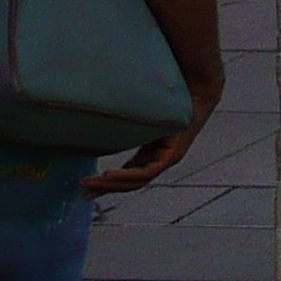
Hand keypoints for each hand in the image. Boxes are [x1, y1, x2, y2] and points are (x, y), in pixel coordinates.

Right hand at [86, 78, 219, 194]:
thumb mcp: (143, 115)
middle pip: (130, 182)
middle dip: (104, 188)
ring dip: (111, 184)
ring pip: (136, 181)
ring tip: (89, 185)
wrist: (198, 90)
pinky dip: (127, 175)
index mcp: (152, 153)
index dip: (107, 183)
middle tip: (81, 190)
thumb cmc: (172, 98)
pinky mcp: (174, 155)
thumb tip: (101, 113)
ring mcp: (168, 159)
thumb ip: (126, 120)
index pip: (127, 175)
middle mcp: (160, 159)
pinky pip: (148, 172)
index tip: (85, 187)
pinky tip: (108, 175)